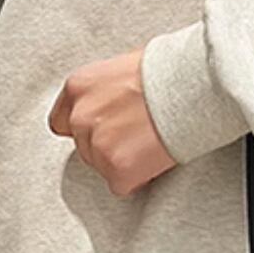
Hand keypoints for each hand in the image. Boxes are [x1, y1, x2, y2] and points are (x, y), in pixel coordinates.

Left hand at [49, 48, 176, 196]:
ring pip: (102, 168)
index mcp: (78, 87)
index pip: (60, 122)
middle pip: (84, 149)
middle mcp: (80, 117)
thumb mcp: (123, 67)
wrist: (193, 85)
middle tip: (138, 134)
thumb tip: (109, 106)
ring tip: (151, 141)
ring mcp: (97, 144)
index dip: (85, 129)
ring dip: (124, 162)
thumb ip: (105, 92)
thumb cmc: (168, 70)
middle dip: (109, 146)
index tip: (104, 130)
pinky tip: (155, 156)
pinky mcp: (118, 168)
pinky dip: (139, 178)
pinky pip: (121, 185)